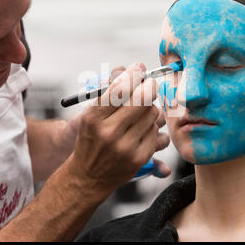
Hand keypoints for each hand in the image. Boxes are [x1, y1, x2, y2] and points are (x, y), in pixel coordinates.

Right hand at [68, 62, 169, 191]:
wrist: (88, 176)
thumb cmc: (91, 138)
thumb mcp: (91, 115)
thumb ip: (109, 92)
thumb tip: (130, 70)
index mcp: (94, 117)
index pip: (120, 88)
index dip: (134, 74)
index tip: (140, 67)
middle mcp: (109, 132)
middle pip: (142, 98)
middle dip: (149, 86)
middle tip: (150, 83)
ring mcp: (125, 146)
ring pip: (152, 114)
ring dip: (150, 108)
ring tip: (141, 111)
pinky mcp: (139, 158)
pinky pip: (156, 132)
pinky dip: (151, 127)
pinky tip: (141, 130)